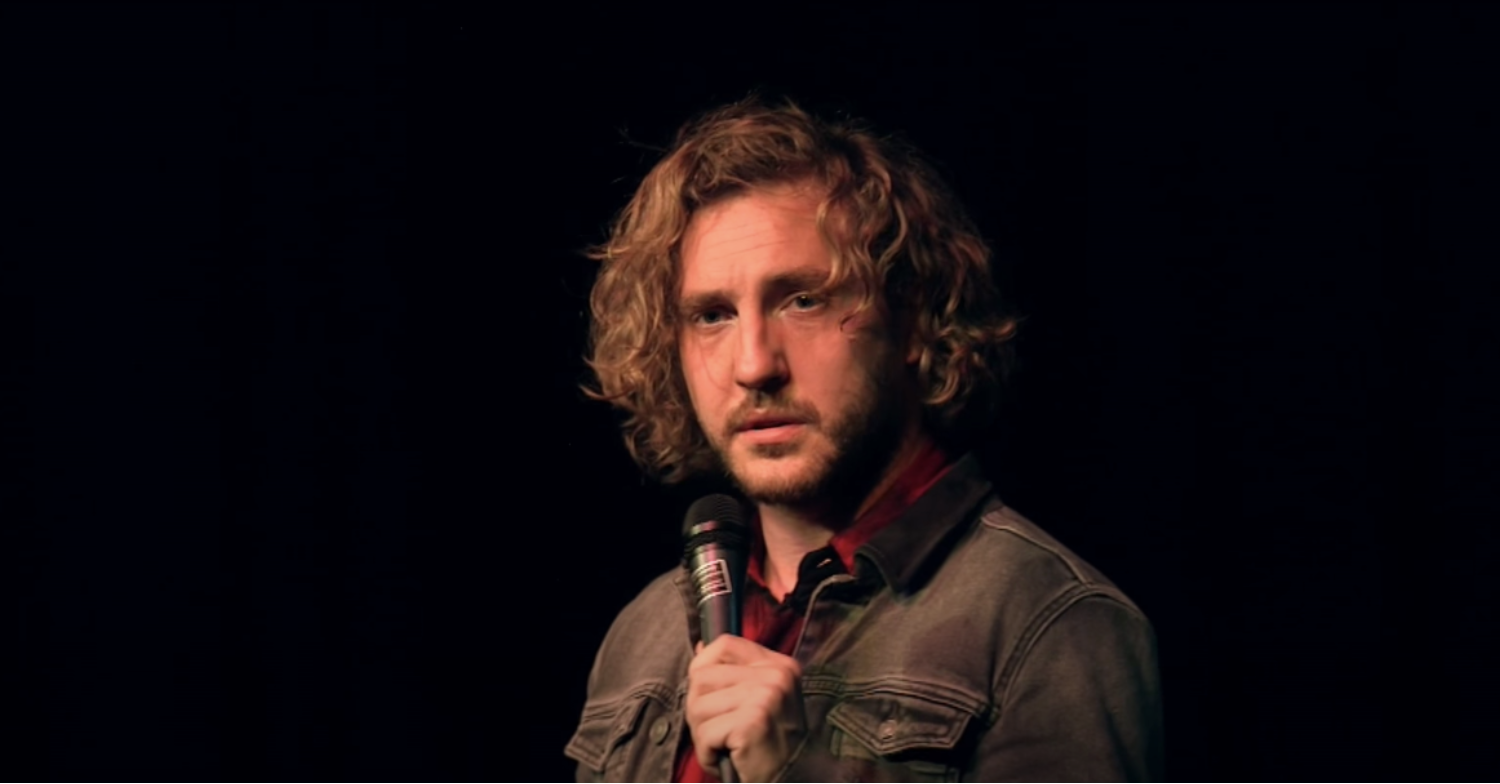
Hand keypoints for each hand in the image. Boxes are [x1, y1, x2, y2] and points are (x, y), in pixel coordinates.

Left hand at [685, 635, 805, 782]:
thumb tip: (699, 647)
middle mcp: (775, 675)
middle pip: (702, 677)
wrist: (797, 778)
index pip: (724, 645)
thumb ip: (732, 674)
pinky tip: (728, 757)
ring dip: (703, 735)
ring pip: (698, 706)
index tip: (710, 695)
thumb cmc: (771, 745)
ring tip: (726, 746)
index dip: (703, 667)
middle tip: (721, 732)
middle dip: (699, 710)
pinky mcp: (752, 722)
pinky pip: (705, 733)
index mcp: (778, 665)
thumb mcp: (760, 700)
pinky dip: (708, 754)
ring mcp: (765, 696)